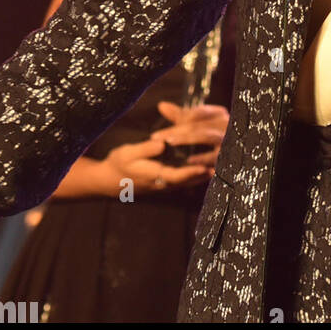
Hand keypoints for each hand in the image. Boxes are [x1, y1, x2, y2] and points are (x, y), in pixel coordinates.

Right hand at [96, 137, 213, 195]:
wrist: (109, 179)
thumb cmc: (119, 163)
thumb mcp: (127, 153)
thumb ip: (145, 149)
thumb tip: (162, 144)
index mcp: (153, 176)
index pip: (176, 176)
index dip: (191, 172)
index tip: (205, 167)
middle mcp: (161, 183)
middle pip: (187, 182)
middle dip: (203, 176)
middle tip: (221, 167)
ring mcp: (163, 185)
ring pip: (187, 183)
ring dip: (202, 177)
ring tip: (219, 168)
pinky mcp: (164, 183)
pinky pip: (183, 181)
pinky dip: (195, 176)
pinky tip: (206, 170)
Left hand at [150, 100, 229, 167]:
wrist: (240, 156)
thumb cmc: (216, 140)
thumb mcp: (199, 127)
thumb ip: (182, 117)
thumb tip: (161, 105)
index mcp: (219, 115)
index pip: (198, 112)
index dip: (180, 117)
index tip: (160, 127)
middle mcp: (226, 124)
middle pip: (197, 123)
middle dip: (175, 130)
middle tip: (155, 137)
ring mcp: (229, 138)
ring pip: (205, 135)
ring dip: (186, 139)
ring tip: (169, 143)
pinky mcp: (230, 155)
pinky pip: (215, 155)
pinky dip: (202, 157)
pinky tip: (188, 161)